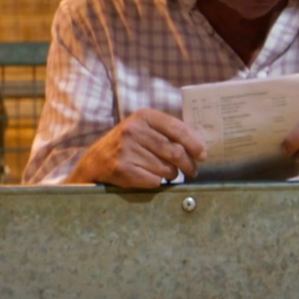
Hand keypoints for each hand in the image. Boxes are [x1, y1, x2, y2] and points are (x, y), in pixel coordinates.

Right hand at [68, 109, 206, 188]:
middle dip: (189, 164)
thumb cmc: (127, 144)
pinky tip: (151, 177)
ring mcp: (127, 150)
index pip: (178, 129)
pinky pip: (155, 181)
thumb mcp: (143, 129)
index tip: (203, 155)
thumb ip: (167, 132)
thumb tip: (199, 146)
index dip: (194, 144)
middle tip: (193, 171)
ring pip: (167, 169)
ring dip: (172, 174)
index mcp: (143, 116)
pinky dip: (158, 182)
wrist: (95, 161)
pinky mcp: (123, 170)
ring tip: (167, 173)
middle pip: (175, 152)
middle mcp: (134, 131)